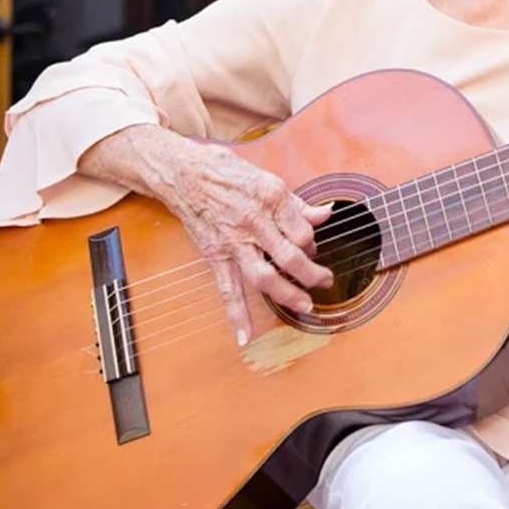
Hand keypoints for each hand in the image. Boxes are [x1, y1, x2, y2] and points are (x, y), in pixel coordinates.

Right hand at [166, 144, 335, 346]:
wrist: (183, 173)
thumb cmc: (226, 172)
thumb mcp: (268, 179)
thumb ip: (297, 204)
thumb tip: (325, 215)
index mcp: (271, 198)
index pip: (303, 230)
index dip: (312, 242)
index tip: (312, 246)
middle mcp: (254, 221)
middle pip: (290, 256)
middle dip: (312, 274)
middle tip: (326, 281)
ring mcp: (234, 242)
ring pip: (265, 276)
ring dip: (287, 295)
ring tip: (305, 306)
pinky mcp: (216, 255)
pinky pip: (228, 289)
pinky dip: (236, 315)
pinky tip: (245, 337)